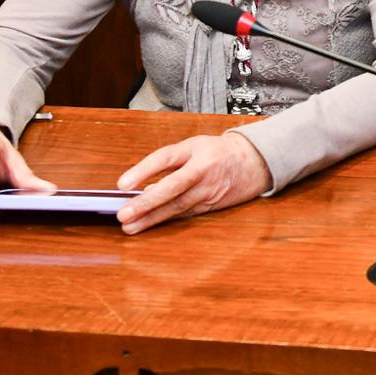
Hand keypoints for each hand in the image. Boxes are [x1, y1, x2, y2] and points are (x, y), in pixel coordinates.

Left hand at [114, 132, 270, 233]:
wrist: (253, 161)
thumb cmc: (217, 152)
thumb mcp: (193, 147)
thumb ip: (169, 164)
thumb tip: (141, 185)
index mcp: (195, 149)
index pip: (166, 158)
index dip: (144, 171)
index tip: (122, 184)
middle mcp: (202, 170)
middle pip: (173, 188)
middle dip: (147, 203)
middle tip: (124, 214)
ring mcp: (209, 190)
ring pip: (178, 206)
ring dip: (152, 218)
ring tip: (130, 227)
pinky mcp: (212, 205)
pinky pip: (186, 214)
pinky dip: (167, 220)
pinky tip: (150, 225)